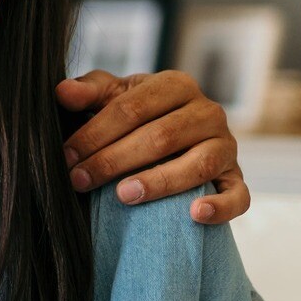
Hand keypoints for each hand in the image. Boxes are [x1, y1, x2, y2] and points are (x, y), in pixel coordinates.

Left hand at [57, 70, 248, 223]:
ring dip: (159, 181)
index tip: (66, 156)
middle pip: (161, 136)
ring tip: (122, 196)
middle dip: (115, 160)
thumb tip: (62, 92)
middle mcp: (207, 112)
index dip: (96, 133)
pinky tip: (194, 215)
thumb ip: (89, 92)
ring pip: (198, 164)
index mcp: (176, 85)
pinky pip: (238, 195)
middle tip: (80, 180)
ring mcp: (226, 146)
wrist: (173, 137)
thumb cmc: (136, 115)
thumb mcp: (112, 97)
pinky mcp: (235, 177)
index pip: (132, 108)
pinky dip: (220, 207)